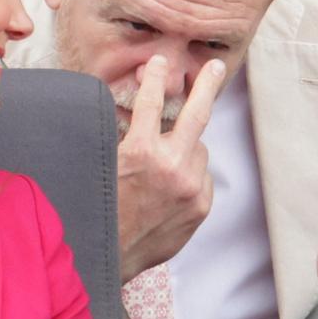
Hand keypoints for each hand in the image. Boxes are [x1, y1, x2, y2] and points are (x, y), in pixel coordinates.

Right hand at [118, 55, 225, 282]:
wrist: (111, 256)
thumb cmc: (101, 208)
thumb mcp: (104, 165)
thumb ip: (126, 139)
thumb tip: (143, 112)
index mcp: (140, 152)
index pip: (152, 101)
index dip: (156, 77)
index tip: (161, 62)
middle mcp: (171, 166)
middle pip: (197, 114)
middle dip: (207, 86)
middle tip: (216, 67)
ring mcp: (190, 188)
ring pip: (199, 150)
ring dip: (186, 147)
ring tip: (164, 165)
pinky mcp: (201, 206)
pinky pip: (202, 176)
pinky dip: (190, 174)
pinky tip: (171, 187)